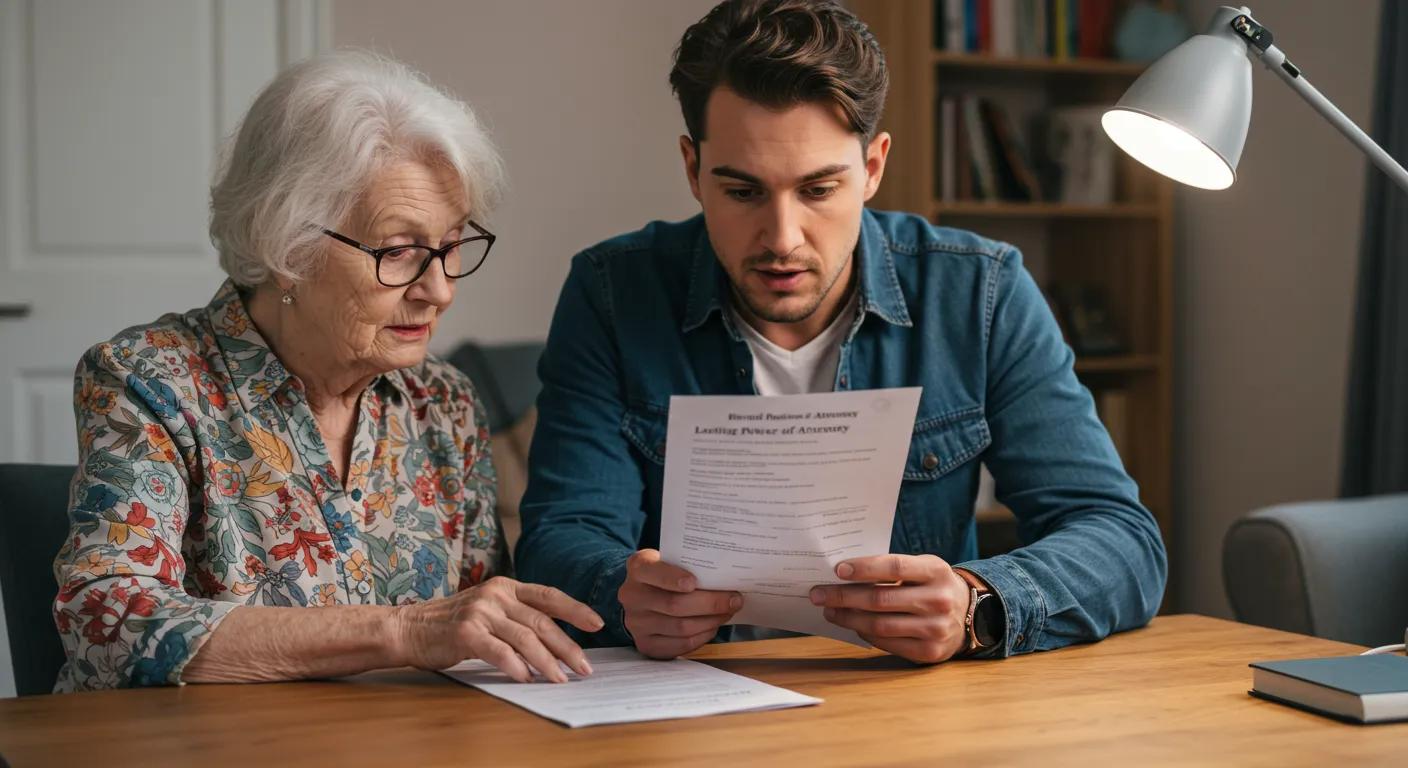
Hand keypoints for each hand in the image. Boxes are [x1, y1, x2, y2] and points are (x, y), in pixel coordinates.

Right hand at [393, 576, 603, 682]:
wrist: (409, 628)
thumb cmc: (452, 624)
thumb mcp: (489, 610)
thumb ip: (517, 617)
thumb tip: (556, 642)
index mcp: (506, 586)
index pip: (549, 596)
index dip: (575, 610)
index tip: (597, 624)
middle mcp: (496, 594)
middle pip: (542, 622)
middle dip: (567, 647)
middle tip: (584, 668)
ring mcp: (480, 611)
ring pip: (525, 638)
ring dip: (546, 662)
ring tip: (560, 679)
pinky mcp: (465, 631)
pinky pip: (498, 650)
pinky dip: (515, 666)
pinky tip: (526, 679)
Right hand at [618, 549, 742, 658]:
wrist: (642, 596)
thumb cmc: (666, 574)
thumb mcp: (670, 560)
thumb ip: (689, 564)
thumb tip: (726, 575)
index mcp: (638, 568)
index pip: (654, 572)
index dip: (673, 578)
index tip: (694, 582)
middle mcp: (632, 596)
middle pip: (674, 604)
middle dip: (710, 604)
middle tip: (734, 600)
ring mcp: (636, 623)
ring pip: (681, 627)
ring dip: (710, 621)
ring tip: (727, 613)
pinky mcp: (646, 644)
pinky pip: (680, 644)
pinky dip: (702, 636)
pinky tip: (713, 626)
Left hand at [809, 554, 969, 663]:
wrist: (970, 614)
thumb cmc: (933, 585)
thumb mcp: (922, 568)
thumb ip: (892, 568)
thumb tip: (843, 573)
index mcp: (936, 571)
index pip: (894, 567)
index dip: (864, 568)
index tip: (837, 569)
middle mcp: (939, 600)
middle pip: (881, 600)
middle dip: (843, 597)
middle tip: (818, 593)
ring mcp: (935, 629)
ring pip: (880, 625)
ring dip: (848, 618)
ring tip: (829, 610)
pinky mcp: (929, 652)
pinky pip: (887, 643)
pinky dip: (865, 633)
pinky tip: (852, 624)